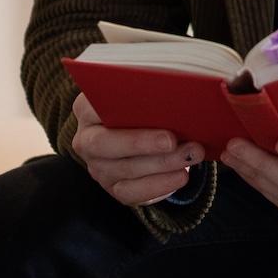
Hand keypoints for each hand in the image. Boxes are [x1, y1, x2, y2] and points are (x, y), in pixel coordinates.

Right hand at [70, 93, 204, 205]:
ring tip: (191, 154)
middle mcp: (86, 140)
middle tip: (171, 140)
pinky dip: (159, 186)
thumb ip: (148, 85)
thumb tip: (174, 84)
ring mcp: (98, 168)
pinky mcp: (114, 188)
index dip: (118, 108)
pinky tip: (181, 176)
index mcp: (87, 109)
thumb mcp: (144, 90)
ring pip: (124, 171)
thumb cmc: (145, 106)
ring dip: (161, 164)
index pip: (93, 106)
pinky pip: (132, 193)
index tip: (146, 105)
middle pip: (105, 145)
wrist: (148, 132)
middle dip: (141, 143)